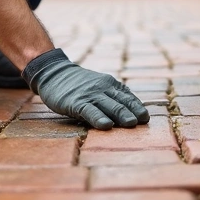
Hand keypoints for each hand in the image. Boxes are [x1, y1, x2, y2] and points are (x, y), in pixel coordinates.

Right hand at [23, 49, 149, 129]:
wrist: (54, 73)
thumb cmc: (79, 84)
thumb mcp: (99, 85)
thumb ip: (113, 95)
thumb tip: (132, 110)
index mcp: (110, 84)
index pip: (128, 97)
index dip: (137, 107)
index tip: (146, 118)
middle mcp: (103, 88)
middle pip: (122, 102)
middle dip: (133, 112)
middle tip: (143, 122)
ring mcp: (90, 95)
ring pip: (109, 106)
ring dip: (121, 115)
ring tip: (131, 124)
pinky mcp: (76, 102)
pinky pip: (90, 111)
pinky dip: (99, 118)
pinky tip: (106, 126)